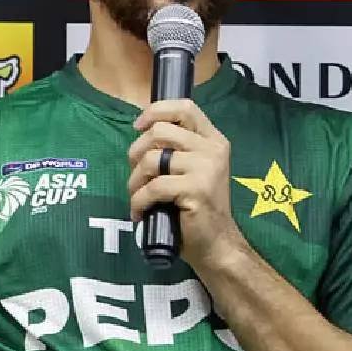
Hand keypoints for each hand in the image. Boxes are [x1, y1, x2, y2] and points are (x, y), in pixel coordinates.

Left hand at [127, 99, 247, 268]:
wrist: (216, 243)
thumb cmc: (197, 206)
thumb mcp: (191, 169)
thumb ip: (176, 147)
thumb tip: (141, 130)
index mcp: (213, 139)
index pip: (184, 107)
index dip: (155, 111)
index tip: (138, 127)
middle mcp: (213, 149)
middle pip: (159, 131)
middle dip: (136, 152)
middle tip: (136, 175)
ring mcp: (207, 169)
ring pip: (152, 159)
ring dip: (135, 180)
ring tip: (138, 196)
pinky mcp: (197, 190)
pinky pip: (153, 187)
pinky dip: (139, 201)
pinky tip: (140, 212)